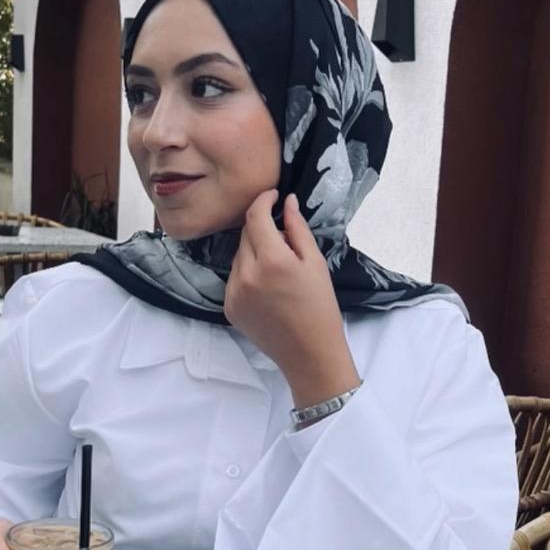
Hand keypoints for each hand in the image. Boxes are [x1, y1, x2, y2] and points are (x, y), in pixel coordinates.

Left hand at [225, 190, 359, 406]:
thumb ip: (297, 229)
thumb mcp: (315, 263)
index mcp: (271, 260)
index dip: (263, 200)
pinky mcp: (229, 307)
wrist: (309, 353)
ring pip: (238, 256)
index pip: (255, 216)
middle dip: (262, 228)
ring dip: (254, 251)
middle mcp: (246, 274)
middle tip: (284, 239)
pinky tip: (268, 287)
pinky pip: (234, 277)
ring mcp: (234, 292)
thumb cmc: (320, 307)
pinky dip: (247, 273)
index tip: (273, 196)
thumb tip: (287, 201)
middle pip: (245, 235)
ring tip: (278, 269)